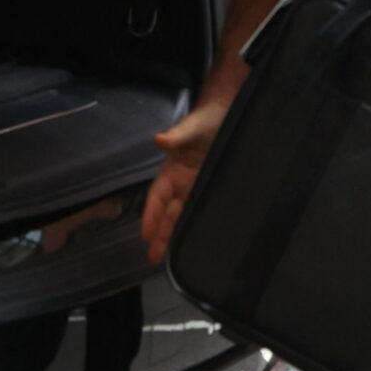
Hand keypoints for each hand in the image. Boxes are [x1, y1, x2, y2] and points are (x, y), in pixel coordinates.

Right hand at [142, 99, 229, 267]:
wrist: (225, 113)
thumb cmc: (205, 119)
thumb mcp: (191, 127)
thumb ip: (177, 135)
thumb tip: (160, 139)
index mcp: (173, 170)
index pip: (158, 198)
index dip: (151, 216)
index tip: (145, 235)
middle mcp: (183, 182)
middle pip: (169, 212)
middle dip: (161, 234)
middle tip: (154, 257)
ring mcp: (197, 186)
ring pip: (184, 215)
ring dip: (176, 234)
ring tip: (168, 256)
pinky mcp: (213, 186)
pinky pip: (202, 208)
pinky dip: (197, 223)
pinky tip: (196, 238)